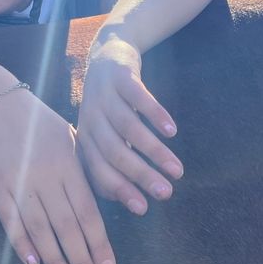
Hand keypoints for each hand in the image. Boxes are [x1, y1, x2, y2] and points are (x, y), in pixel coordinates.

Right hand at [0, 89, 116, 263]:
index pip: (89, 212)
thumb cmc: (35, 121)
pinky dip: (22, 241)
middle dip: (83, 261)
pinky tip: (34, 263)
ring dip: (56, 260)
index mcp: (69, 164)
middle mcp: (47, 175)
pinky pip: (10, 217)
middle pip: (68, 226)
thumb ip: (81, 169)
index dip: (100, 244)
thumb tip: (100, 201)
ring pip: (41, 227)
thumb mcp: (67, 137)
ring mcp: (19, 180)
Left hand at [77, 35, 182, 215]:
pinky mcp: (121, 76)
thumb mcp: (104, 133)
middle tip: (166, 192)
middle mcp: (91, 118)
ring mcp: (105, 96)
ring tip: (177, 170)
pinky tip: (173, 131)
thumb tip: (134, 203)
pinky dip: (155, 115)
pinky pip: (138, 97)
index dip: (120, 190)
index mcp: (86, 138)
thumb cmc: (109, 105)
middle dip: (140, 175)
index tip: (144, 209)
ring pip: (128, 128)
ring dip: (153, 151)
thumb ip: (114, 164)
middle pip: (114, 152)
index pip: (99, 170)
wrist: (107, 55)